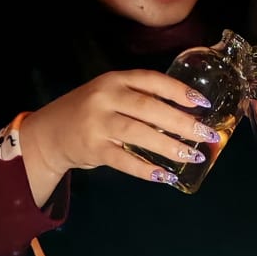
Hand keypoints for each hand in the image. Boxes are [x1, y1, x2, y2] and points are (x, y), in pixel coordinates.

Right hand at [20, 70, 221, 205]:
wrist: (49, 133)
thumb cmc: (89, 113)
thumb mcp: (110, 95)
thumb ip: (139, 99)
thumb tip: (185, 115)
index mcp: (114, 80)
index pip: (151, 81)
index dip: (178, 91)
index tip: (203, 103)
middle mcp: (105, 97)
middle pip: (149, 108)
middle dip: (181, 123)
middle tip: (206, 134)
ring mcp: (98, 123)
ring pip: (139, 133)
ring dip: (169, 147)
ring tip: (191, 156)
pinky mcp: (93, 148)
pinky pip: (124, 160)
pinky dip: (146, 169)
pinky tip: (164, 175)